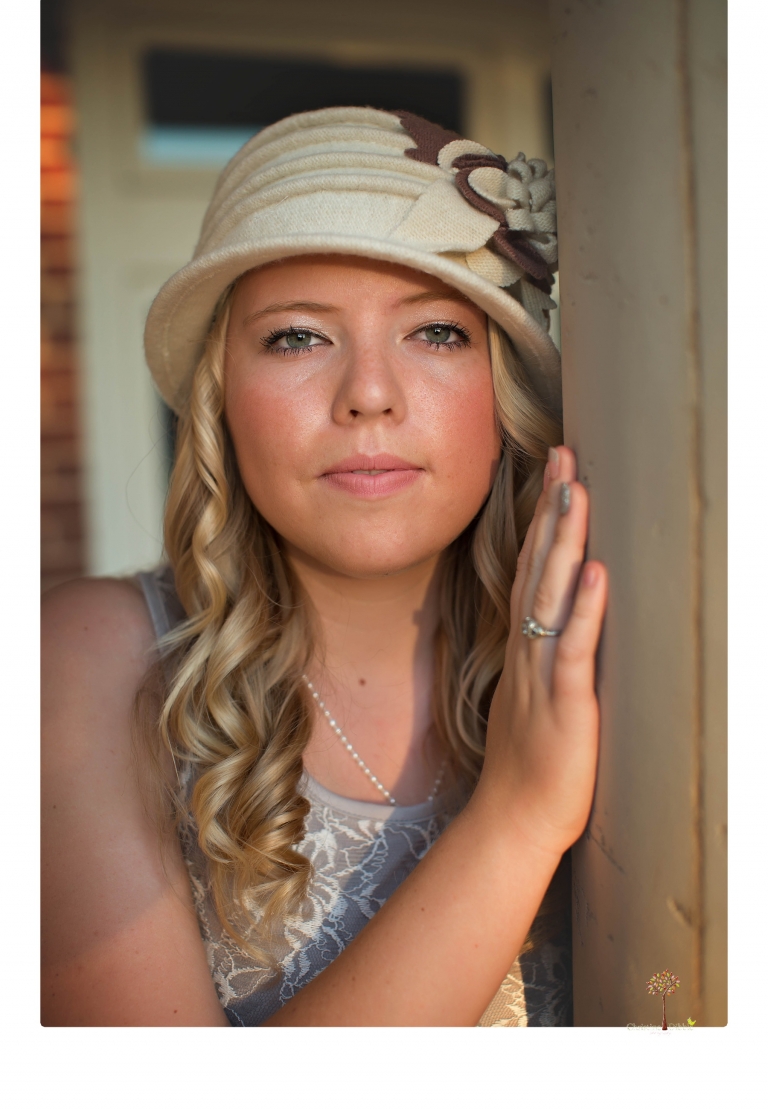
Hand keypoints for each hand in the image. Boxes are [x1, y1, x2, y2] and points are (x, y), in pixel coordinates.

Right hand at [475, 446, 606, 857]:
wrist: (513, 820)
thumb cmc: (529, 762)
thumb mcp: (534, 695)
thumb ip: (545, 654)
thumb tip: (562, 621)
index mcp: (525, 646)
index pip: (533, 570)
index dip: (543, 522)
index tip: (554, 477)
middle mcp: (530, 649)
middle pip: (539, 567)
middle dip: (552, 510)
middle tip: (564, 456)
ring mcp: (544, 673)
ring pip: (553, 596)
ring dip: (564, 542)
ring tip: (576, 493)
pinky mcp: (565, 705)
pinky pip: (574, 649)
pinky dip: (586, 610)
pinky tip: (598, 574)